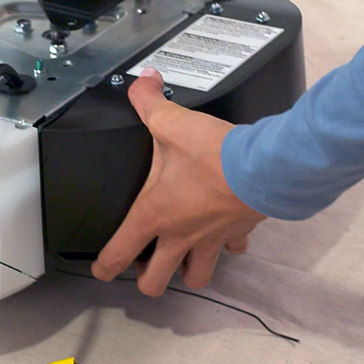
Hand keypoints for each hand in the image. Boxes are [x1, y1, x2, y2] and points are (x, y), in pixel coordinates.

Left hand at [91, 69, 268, 295]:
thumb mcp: (172, 122)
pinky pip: (231, 250)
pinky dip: (226, 247)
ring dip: (187, 272)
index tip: (100, 270)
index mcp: (154, 214)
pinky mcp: (236, 233)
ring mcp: (210, 239)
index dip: (104, 267)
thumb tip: (142, 81)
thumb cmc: (215, 153)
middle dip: (146, 281)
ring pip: (196, 278)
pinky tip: (224, 235)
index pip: (119, 253)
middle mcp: (180, 235)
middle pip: (155, 283)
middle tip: (144, 268)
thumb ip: (149, 101)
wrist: (263, 167)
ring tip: (182, 261)